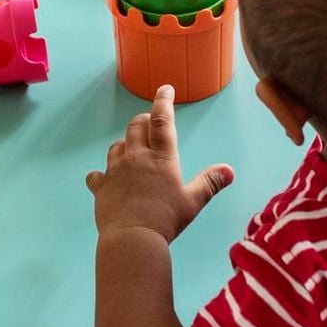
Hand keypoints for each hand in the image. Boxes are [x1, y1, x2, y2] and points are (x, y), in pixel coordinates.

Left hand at [86, 86, 232, 243]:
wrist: (132, 237)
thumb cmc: (166, 219)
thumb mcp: (193, 202)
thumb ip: (209, 183)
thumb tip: (228, 170)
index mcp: (161, 157)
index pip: (161, 120)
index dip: (163, 101)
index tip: (165, 89)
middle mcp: (136, 157)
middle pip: (136, 126)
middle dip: (144, 120)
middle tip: (150, 122)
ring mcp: (115, 170)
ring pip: (117, 145)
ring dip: (125, 143)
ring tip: (132, 150)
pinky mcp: (101, 186)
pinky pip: (97, 175)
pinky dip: (102, 175)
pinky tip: (105, 180)